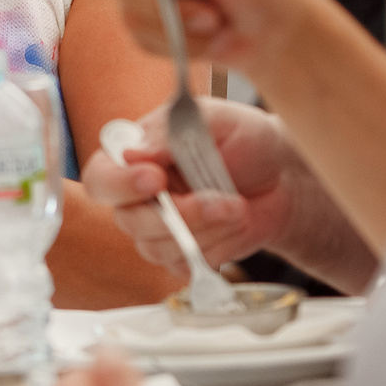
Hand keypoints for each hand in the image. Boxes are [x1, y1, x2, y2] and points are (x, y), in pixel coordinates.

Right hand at [86, 98, 308, 272]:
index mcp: (137, 155)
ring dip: (206, 229)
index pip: (101, 178)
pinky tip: (234, 225)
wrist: (284, 179)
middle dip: (181, 214)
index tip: (156, 180)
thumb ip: (171, 132)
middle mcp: (138, 196)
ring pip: (158, 247)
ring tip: (238, 206)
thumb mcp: (214, 119)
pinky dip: (215, 247)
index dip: (121, 184)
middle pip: (129, 220)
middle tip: (222, 200)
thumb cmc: (247, 141)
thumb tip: (133, 153)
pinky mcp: (181, 256)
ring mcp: (158, 230)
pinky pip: (184, 265)